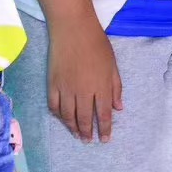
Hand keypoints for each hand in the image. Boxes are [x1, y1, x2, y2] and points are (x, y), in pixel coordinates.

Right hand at [48, 20, 122, 141]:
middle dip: (87, 132)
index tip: (105, 139)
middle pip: (84, 118)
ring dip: (73, 128)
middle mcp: (83, 92)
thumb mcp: (113, 65)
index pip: (103, 114)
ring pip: (68, 116)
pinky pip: (54, 106)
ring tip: (77, 135)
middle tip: (89, 141)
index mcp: (101, 87)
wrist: (73, 30)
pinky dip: (58, 115)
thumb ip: (116, 88)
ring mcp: (66, 89)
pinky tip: (63, 119)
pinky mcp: (53, 84)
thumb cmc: (97, 44)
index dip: (104, 129)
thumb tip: (118, 108)